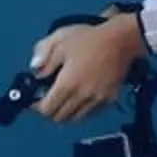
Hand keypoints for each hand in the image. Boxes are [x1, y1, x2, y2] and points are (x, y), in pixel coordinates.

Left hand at [29, 14, 146, 123]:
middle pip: (60, 117)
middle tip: (48, 100)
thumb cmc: (88, 38)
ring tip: (64, 100)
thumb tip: (35, 71)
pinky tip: (80, 98)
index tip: (35, 100)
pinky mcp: (109, 100)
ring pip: (75, 118)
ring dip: (66, 112)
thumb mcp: (60, 40)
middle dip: (50, 111)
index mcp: (67, 84)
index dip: (37, 107)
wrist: (121, 40)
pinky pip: (91, 113)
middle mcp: (81, 97)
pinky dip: (81, 110)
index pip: (46, 109)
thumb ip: (44, 57)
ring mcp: (96, 100)